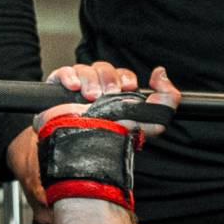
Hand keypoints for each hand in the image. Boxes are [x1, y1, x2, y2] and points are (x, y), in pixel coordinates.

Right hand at [13, 63, 166, 215]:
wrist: (84, 154)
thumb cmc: (110, 143)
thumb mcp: (149, 123)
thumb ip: (165, 102)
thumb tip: (163, 74)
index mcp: (117, 99)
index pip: (121, 76)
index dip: (124, 77)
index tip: (128, 87)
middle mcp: (98, 95)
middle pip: (103, 69)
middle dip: (108, 79)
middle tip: (109, 94)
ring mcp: (76, 95)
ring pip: (84, 69)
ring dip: (90, 79)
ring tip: (90, 97)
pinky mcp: (57, 95)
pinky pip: (61, 74)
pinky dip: (68, 76)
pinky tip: (74, 88)